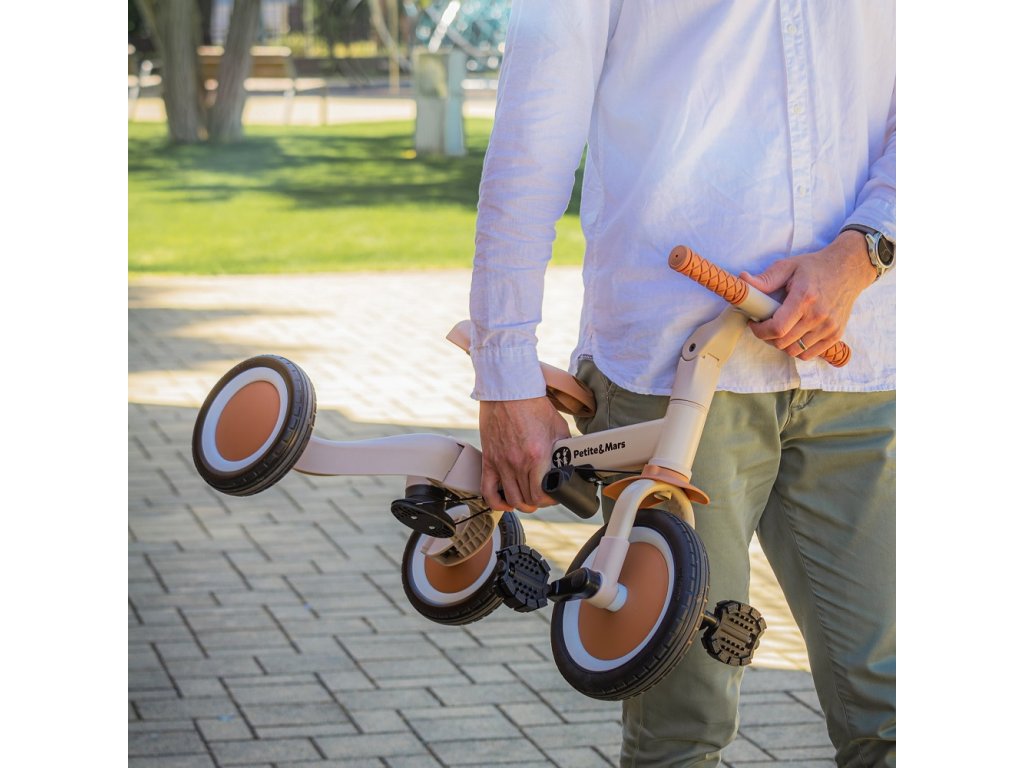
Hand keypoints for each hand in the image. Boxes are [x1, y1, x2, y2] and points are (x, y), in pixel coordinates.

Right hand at [479, 397, 569, 512]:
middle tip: (543, 496)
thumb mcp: (558, 427)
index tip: (555, 495)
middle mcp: (517, 463)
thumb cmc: (533, 405)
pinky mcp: (489, 460)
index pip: (541, 494)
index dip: (550, 501)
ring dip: (521, 504)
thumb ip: (563, 448)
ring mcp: (501, 463)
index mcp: (537, 456)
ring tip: (527, 499)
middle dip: (539, 502)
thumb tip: (571, 462)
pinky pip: (487, 491)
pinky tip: (505, 501)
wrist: (509, 391)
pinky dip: (496, 502)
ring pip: (511, 500)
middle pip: (527, 500)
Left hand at [741, 231, 876, 360]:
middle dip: (767, 337)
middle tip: (764, 325)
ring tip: (780, 329)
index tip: (754, 323)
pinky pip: (809, 354)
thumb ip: (766, 278)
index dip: (760, 331)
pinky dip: (797, 349)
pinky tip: (794, 334)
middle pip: (783, 343)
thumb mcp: (788, 266)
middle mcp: (819, 315)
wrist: (849, 269)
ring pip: (795, 351)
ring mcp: (829, 327)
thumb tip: (743, 281)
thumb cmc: (815, 268)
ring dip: (782, 344)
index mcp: (804, 298)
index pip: (777, 328)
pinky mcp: (836, 335)